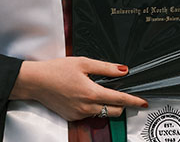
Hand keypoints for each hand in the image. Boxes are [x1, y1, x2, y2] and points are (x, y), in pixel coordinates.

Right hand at [10, 57, 148, 120]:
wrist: (35, 81)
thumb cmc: (56, 70)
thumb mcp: (83, 62)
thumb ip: (105, 67)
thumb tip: (123, 70)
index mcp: (91, 92)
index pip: (120, 99)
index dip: (134, 101)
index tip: (143, 102)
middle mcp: (86, 107)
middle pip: (114, 110)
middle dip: (121, 103)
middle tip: (118, 91)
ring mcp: (79, 114)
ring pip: (102, 113)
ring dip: (106, 104)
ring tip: (96, 89)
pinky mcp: (72, 117)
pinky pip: (89, 114)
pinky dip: (92, 106)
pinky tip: (83, 94)